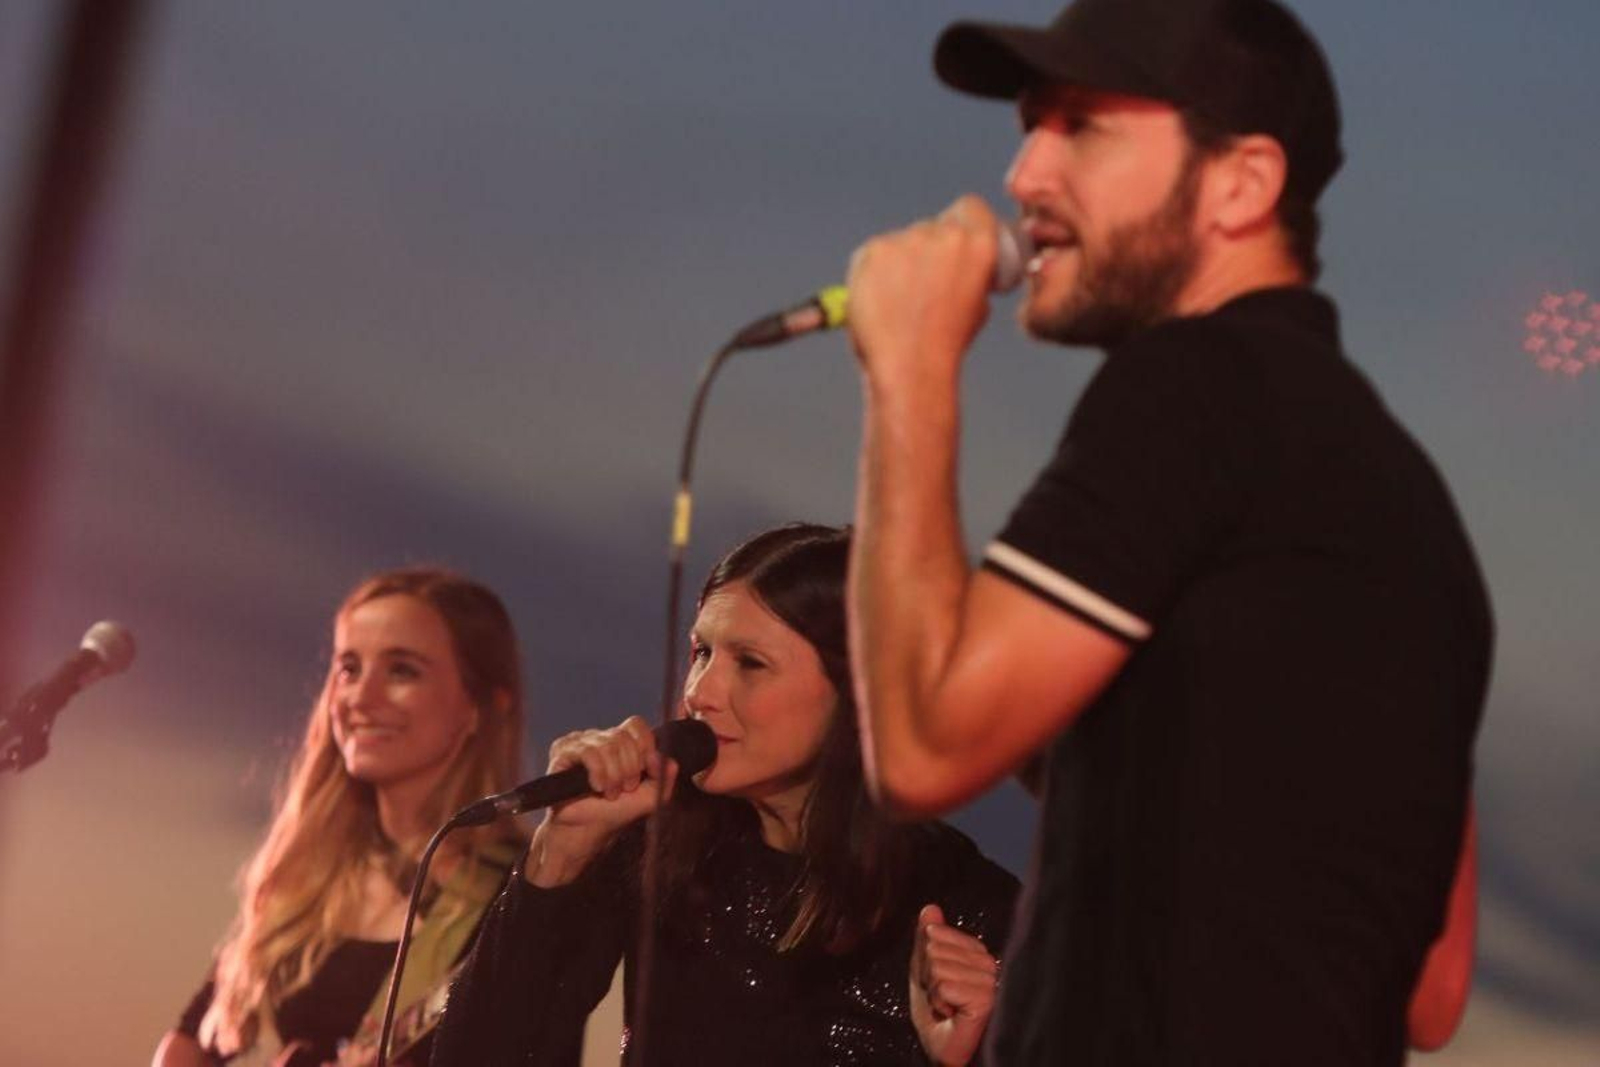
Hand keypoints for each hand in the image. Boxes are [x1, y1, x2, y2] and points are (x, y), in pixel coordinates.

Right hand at [525, 715, 676, 885]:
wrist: (585, 832)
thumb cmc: (613, 813)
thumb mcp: (647, 797)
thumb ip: (664, 778)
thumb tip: (669, 759)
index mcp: (617, 742)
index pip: (635, 725)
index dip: (644, 745)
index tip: (644, 770)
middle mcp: (597, 737)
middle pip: (623, 736)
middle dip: (630, 767)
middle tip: (625, 788)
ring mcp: (578, 742)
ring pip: (607, 744)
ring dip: (614, 774)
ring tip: (610, 793)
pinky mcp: (562, 751)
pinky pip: (588, 752)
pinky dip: (599, 772)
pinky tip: (597, 787)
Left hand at [845, 195, 998, 390]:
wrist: (911, 366)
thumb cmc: (945, 343)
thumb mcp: (977, 304)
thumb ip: (970, 273)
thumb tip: (957, 265)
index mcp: (979, 244)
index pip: (971, 207)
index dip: (963, 222)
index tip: (954, 241)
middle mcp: (945, 234)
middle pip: (933, 226)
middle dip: (927, 249)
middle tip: (920, 284)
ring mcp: (907, 240)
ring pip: (902, 240)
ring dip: (900, 261)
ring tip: (899, 302)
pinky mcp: (875, 250)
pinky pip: (875, 253)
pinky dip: (874, 272)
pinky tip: (880, 299)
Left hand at [909, 903, 999, 1066]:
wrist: (945, 1056)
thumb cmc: (939, 1021)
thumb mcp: (925, 975)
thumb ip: (926, 941)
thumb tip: (930, 908)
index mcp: (976, 954)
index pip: (937, 934)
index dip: (925, 963)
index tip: (937, 986)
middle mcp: (989, 963)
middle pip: (935, 948)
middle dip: (928, 977)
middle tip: (943, 1000)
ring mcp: (991, 980)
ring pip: (938, 966)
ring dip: (934, 993)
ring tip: (948, 1009)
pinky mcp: (988, 998)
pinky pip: (945, 985)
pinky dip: (940, 1003)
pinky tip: (953, 1015)